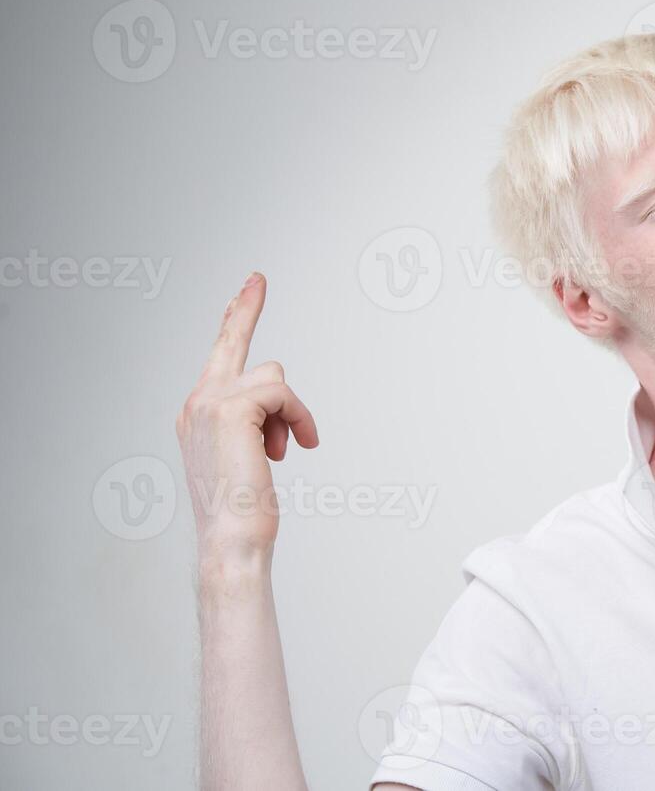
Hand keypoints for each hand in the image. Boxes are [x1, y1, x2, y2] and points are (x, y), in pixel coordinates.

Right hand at [175, 272, 318, 565]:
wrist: (232, 538)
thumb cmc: (243, 510)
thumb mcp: (249, 459)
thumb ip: (256, 424)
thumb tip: (278, 410)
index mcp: (198, 414)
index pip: (218, 357)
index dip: (235, 319)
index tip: (248, 289)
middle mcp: (196, 403)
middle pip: (233, 342)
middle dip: (246, 309)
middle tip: (257, 277)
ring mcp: (208, 402)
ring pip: (273, 377)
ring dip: (291, 412)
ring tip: (285, 447)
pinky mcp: (230, 407)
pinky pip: (282, 393)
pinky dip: (298, 418)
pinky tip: (293, 447)